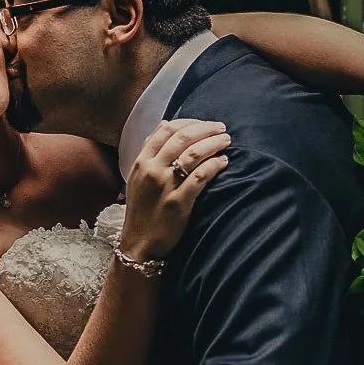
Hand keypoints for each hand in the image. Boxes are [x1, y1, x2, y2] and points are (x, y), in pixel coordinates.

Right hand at [119, 119, 230, 261]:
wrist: (138, 242)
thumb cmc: (141, 209)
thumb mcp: (137, 177)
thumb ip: (150, 152)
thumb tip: (165, 125)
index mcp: (141, 161)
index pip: (166, 130)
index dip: (189, 122)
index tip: (205, 124)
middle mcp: (151, 170)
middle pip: (182, 137)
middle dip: (206, 129)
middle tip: (221, 129)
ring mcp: (164, 186)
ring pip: (193, 154)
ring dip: (213, 143)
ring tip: (226, 142)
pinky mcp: (178, 202)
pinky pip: (200, 177)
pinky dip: (214, 165)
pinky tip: (223, 162)